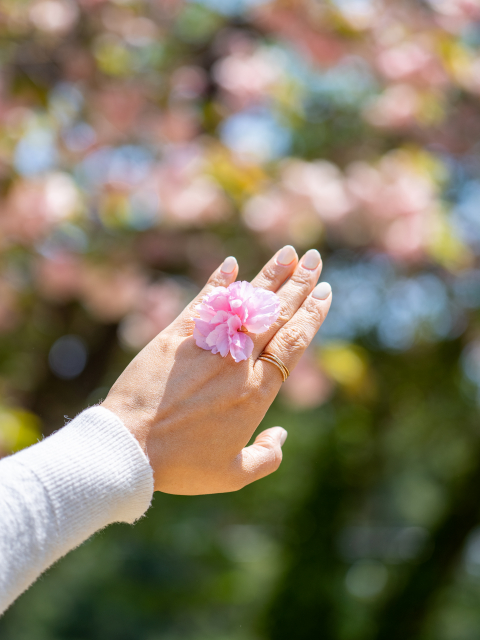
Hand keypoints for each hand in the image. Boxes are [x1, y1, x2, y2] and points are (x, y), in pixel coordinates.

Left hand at [102, 246, 331, 494]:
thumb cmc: (181, 466)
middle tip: (316, 259)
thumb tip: (280, 434)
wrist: (129, 448)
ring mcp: (206, 345)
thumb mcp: (232, 475)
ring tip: (288, 253)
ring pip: (245, 303)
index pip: (293, 342)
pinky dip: (218, 281)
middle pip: (275, 315)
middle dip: (299, 284)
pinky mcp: (175, 336)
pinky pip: (202, 303)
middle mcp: (236, 361)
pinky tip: (231, 264)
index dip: (311, 314)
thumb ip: (266, 457)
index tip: (324, 291)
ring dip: (268, 276)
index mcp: (256, 392)